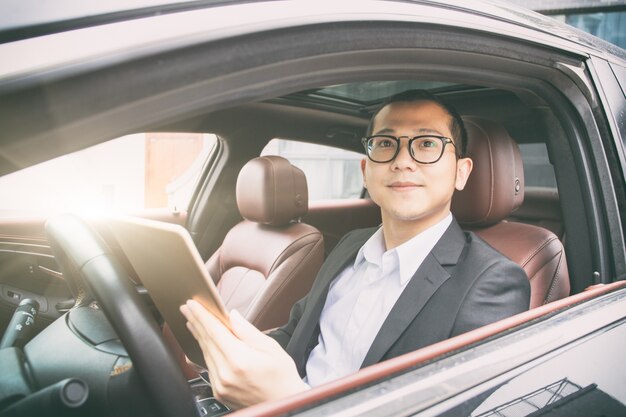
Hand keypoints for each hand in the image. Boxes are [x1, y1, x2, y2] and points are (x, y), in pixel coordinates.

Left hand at [180, 300, 308, 408]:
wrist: (283, 403)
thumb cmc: (282, 377)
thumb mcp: (271, 348)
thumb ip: (247, 331)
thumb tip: (232, 315)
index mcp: (239, 360)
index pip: (214, 331)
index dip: (202, 315)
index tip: (192, 303)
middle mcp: (225, 374)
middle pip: (206, 341)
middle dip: (196, 322)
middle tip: (186, 307)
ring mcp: (220, 385)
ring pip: (205, 353)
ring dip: (198, 335)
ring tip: (192, 321)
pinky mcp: (218, 392)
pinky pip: (208, 366)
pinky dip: (205, 351)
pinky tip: (203, 342)